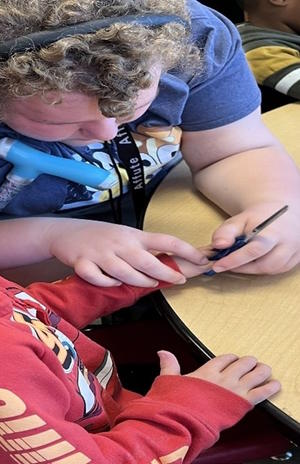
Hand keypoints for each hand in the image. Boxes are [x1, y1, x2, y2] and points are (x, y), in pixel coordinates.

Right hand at [45, 218, 206, 286]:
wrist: (65, 231)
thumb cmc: (101, 235)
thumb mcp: (125, 235)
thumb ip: (144, 247)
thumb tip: (170, 261)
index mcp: (133, 235)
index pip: (165, 240)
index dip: (186, 250)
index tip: (203, 258)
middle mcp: (119, 243)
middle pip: (147, 261)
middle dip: (166, 273)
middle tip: (179, 280)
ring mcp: (100, 253)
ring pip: (125, 272)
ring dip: (140, 280)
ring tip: (150, 283)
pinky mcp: (82, 263)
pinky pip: (98, 278)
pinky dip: (108, 283)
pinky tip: (114, 283)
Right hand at [158, 351, 280, 404]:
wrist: (183, 420)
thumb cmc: (176, 403)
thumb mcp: (170, 380)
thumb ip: (169, 364)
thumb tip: (162, 351)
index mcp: (207, 371)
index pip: (225, 358)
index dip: (232, 358)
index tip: (234, 359)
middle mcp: (223, 377)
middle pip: (243, 363)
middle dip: (249, 362)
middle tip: (253, 363)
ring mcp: (234, 390)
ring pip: (254, 374)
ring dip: (261, 371)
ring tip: (265, 370)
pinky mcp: (242, 404)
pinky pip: (261, 393)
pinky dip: (269, 388)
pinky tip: (275, 385)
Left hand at [209, 202, 299, 274]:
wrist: (282, 210)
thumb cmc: (259, 216)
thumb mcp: (240, 219)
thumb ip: (227, 232)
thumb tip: (218, 246)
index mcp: (272, 231)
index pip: (253, 250)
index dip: (234, 261)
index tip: (218, 266)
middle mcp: (287, 242)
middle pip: (265, 264)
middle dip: (242, 268)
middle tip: (227, 264)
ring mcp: (295, 251)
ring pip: (273, 269)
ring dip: (253, 269)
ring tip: (240, 262)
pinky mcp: (297, 257)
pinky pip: (280, 269)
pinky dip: (265, 269)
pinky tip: (255, 261)